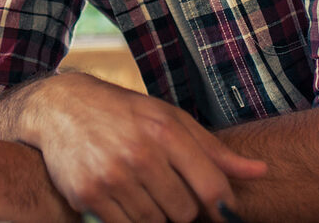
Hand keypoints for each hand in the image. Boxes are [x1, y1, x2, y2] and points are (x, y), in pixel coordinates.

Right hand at [23, 73, 266, 222]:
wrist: (60, 108)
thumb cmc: (123, 113)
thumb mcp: (169, 119)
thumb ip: (212, 150)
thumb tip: (259, 172)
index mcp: (165, 131)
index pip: (211, 187)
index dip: (222, 208)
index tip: (222, 214)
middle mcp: (139, 154)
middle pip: (184, 212)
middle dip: (180, 206)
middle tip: (165, 188)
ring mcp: (112, 176)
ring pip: (154, 222)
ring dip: (152, 212)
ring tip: (139, 187)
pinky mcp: (88, 195)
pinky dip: (127, 217)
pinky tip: (120, 194)